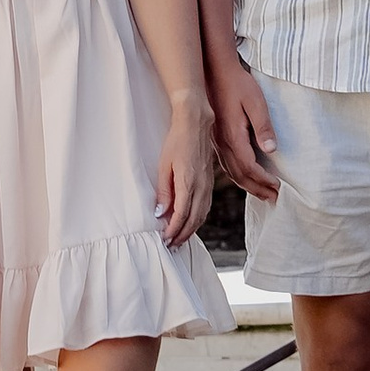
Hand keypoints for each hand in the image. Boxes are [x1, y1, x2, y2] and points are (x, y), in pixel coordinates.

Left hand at [155, 92, 215, 247]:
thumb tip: (160, 213)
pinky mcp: (209, 182)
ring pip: (202, 216)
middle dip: (182, 236)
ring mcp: (208, 185)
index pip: (181, 216)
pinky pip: (206, 207)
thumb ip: (164, 191)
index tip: (164, 240)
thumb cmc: (177, 142)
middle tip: (170, 246)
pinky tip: (191, 223)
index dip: (173, 231)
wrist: (196, 125)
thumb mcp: (164, 165)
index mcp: (189, 183)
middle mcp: (201, 187)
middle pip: (193, 220)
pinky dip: (198, 220)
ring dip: (191, 230)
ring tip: (179, 239)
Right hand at [209, 59, 279, 202]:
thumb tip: (272, 150)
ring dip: (247, 185)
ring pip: (231, 171)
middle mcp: (223, 142)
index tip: (278, 187)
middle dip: (257, 188)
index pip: (249, 167)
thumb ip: (263, 126)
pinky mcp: (216, 137)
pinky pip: (225, 163)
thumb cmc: (238, 84)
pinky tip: (244, 177)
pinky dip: (237, 175)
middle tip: (274, 199)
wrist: (214, 70)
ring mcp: (217, 141)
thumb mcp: (255, 102)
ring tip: (262, 194)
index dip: (264, 180)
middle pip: (239, 175)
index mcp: (233, 136)